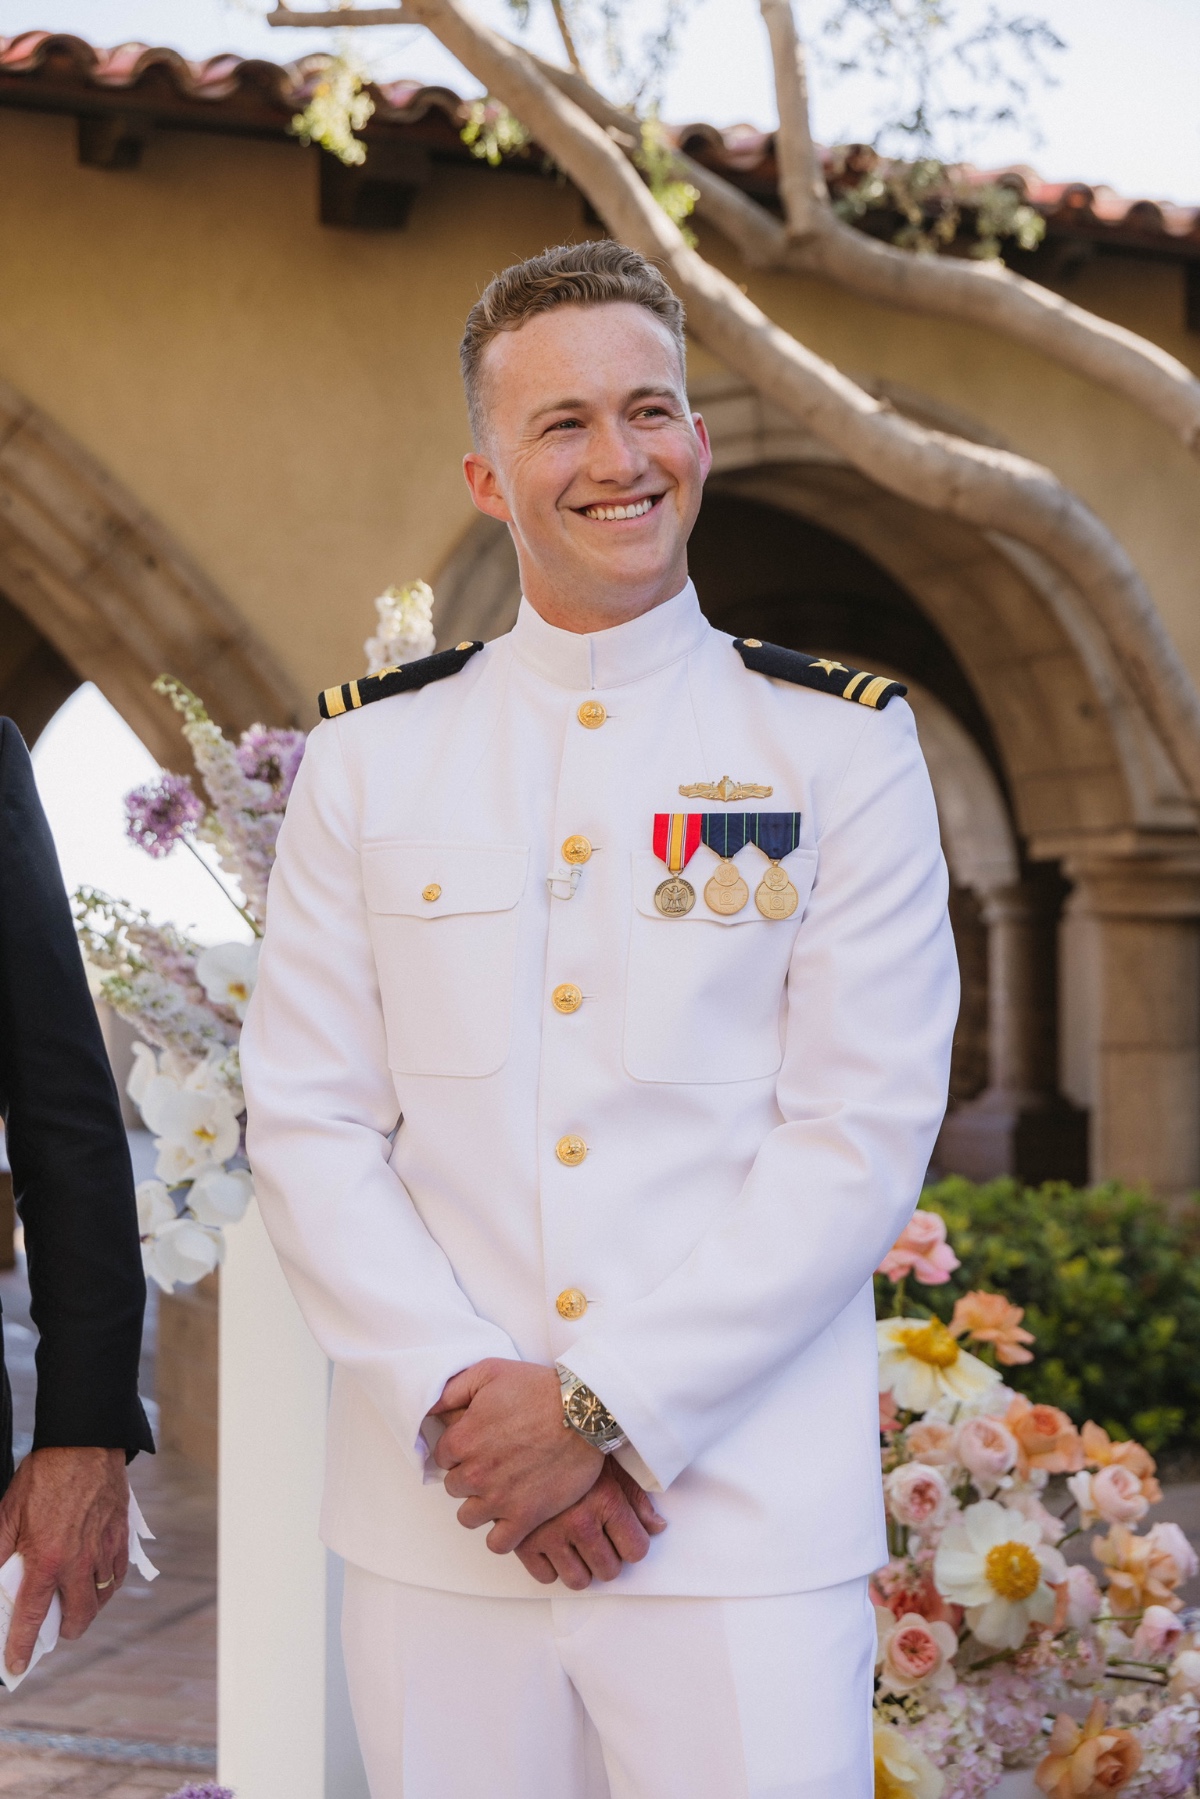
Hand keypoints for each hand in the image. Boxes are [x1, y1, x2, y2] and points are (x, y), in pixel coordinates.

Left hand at [0, 1447, 128, 1674]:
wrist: (85, 1442)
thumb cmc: (44, 1475)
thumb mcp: (8, 1513)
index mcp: (46, 1560)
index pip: (31, 1618)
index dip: (20, 1647)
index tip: (15, 1667)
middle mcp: (78, 1562)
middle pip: (78, 1618)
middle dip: (64, 1632)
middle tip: (52, 1629)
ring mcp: (103, 1550)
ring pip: (101, 1599)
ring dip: (87, 1609)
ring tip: (74, 1605)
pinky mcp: (120, 1536)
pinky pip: (118, 1575)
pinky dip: (107, 1586)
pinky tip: (97, 1581)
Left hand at [430, 1359, 601, 1553]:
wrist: (585, 1412)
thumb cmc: (539, 1389)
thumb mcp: (489, 1371)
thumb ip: (451, 1389)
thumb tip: (429, 1408)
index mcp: (463, 1439)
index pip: (442, 1457)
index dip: (460, 1450)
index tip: (478, 1445)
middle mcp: (475, 1472)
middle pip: (455, 1487)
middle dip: (470, 1476)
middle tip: (494, 1464)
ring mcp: (499, 1498)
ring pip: (469, 1517)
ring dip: (481, 1505)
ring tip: (501, 1490)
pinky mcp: (526, 1516)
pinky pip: (497, 1543)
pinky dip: (500, 1535)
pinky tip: (511, 1517)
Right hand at [515, 1458, 666, 1589]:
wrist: (526, 1432)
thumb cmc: (572, 1446)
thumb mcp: (611, 1464)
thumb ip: (636, 1498)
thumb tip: (656, 1528)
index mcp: (605, 1500)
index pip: (636, 1549)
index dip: (633, 1543)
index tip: (624, 1535)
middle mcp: (578, 1521)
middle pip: (609, 1570)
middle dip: (608, 1557)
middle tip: (599, 1538)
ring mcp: (548, 1534)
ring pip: (578, 1580)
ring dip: (581, 1566)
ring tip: (577, 1544)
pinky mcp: (522, 1542)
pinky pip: (545, 1577)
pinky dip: (551, 1566)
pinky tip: (554, 1544)